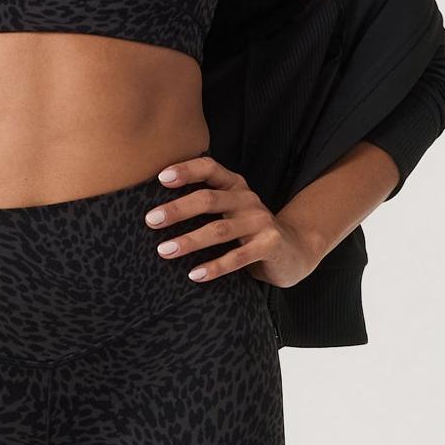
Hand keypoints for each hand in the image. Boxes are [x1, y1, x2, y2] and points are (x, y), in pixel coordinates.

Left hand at [143, 155, 322, 290]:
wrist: (293, 251)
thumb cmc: (248, 231)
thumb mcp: (230, 210)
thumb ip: (205, 203)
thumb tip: (155, 210)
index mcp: (235, 185)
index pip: (209, 169)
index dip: (186, 170)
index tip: (160, 178)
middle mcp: (248, 199)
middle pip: (209, 199)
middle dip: (178, 209)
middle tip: (151, 220)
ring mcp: (260, 222)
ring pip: (220, 229)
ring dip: (190, 240)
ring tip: (164, 250)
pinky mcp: (269, 245)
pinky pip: (237, 258)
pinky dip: (214, 267)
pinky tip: (194, 275)